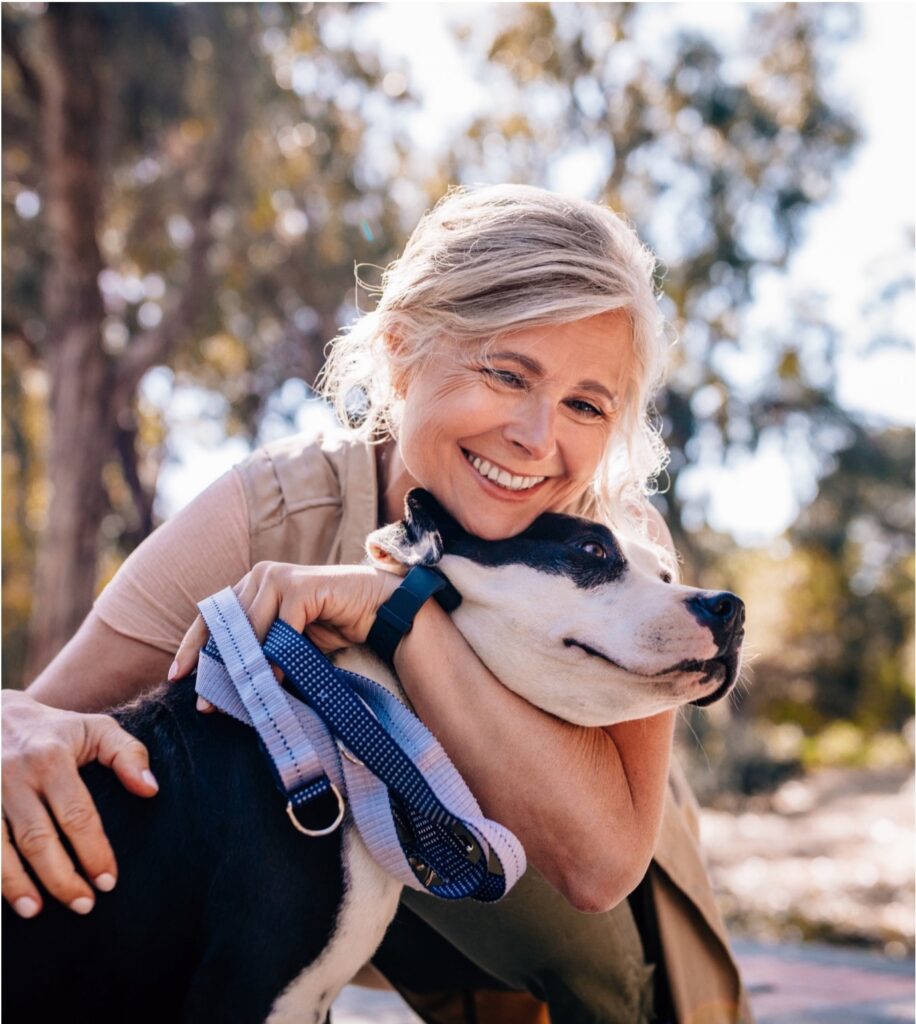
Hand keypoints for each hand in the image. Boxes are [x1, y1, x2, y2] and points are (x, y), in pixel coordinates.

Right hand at [1, 689, 158, 916]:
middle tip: (84, 904)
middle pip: (38, 839)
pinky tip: (5, 896)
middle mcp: (13, 776)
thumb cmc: (55, 729)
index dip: (94, 851)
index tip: (109, 880)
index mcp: (50, 757)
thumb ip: (128, 754)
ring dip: (16, 885)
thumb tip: (150, 790)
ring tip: (37, 910)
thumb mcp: (96, 728)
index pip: (77, 814)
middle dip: (61, 878)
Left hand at [170, 563, 401, 700]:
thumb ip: (257, 651)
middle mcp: (260, 575)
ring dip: (245, 667)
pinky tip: (274, 680)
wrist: (376, 609)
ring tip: (240, 698)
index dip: (193, 646)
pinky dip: (276, 657)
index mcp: (251, 584)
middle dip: (215, 666)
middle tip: (206, 702)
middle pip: (225, 625)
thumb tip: (221, 687)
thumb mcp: (285, 641)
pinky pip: (280, 628)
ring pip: (249, 628)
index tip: (178, 676)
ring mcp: (279, 577)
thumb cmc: (331, 625)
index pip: (212, 616)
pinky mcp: (300, 586)